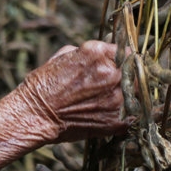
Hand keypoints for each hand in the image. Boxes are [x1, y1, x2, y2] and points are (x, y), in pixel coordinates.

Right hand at [0, 40, 127, 170]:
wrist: (35, 115)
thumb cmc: (43, 84)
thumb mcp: (63, 55)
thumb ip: (88, 52)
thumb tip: (105, 52)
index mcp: (97, 53)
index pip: (126, 51)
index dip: (125, 59)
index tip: (123, 65)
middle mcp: (110, 73)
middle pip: (135, 71)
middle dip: (129, 76)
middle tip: (118, 84)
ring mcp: (115, 98)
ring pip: (135, 93)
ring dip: (127, 95)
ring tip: (109, 100)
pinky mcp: (116, 120)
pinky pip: (131, 115)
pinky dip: (125, 115)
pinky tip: (110, 114)